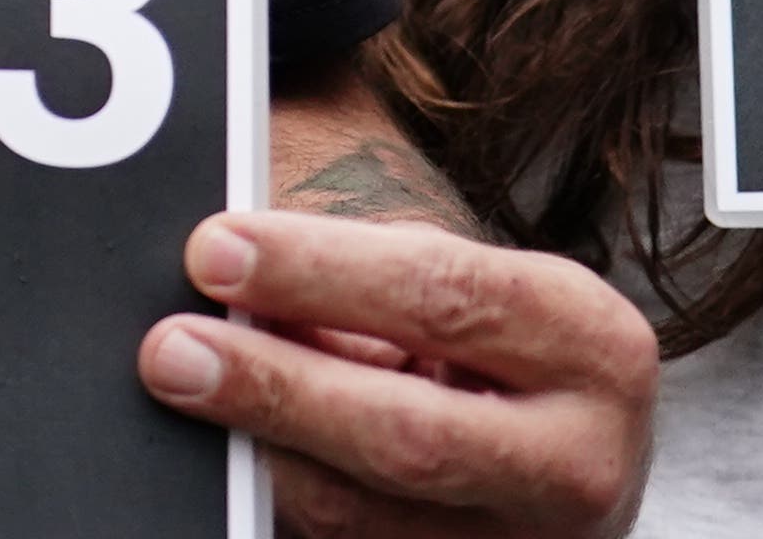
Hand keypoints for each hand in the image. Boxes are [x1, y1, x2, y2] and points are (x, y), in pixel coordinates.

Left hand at [141, 209, 654, 537]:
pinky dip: (279, 496)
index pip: (442, 297)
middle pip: (406, 433)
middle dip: (276, 386)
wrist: (576, 471)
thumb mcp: (473, 294)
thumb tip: (235, 272)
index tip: (216, 250)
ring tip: (185, 388)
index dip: (316, 272)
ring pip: (362, 515)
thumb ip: (367, 278)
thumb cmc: (508, 358)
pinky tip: (232, 450)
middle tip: (173, 348)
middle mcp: (576, 463)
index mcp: (589, 347)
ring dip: (260, 450)